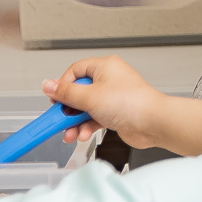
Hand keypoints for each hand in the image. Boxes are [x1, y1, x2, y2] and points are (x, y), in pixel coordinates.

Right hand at [40, 56, 176, 150]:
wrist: (153, 122)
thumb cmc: (130, 103)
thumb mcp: (89, 97)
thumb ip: (66, 93)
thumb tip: (48, 85)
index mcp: (105, 66)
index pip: (75, 70)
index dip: (63, 85)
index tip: (55, 98)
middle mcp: (109, 80)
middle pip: (79, 92)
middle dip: (68, 109)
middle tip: (60, 118)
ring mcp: (113, 97)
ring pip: (86, 108)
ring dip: (76, 122)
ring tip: (70, 133)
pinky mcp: (116, 113)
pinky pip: (95, 118)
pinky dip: (87, 127)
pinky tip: (83, 135)